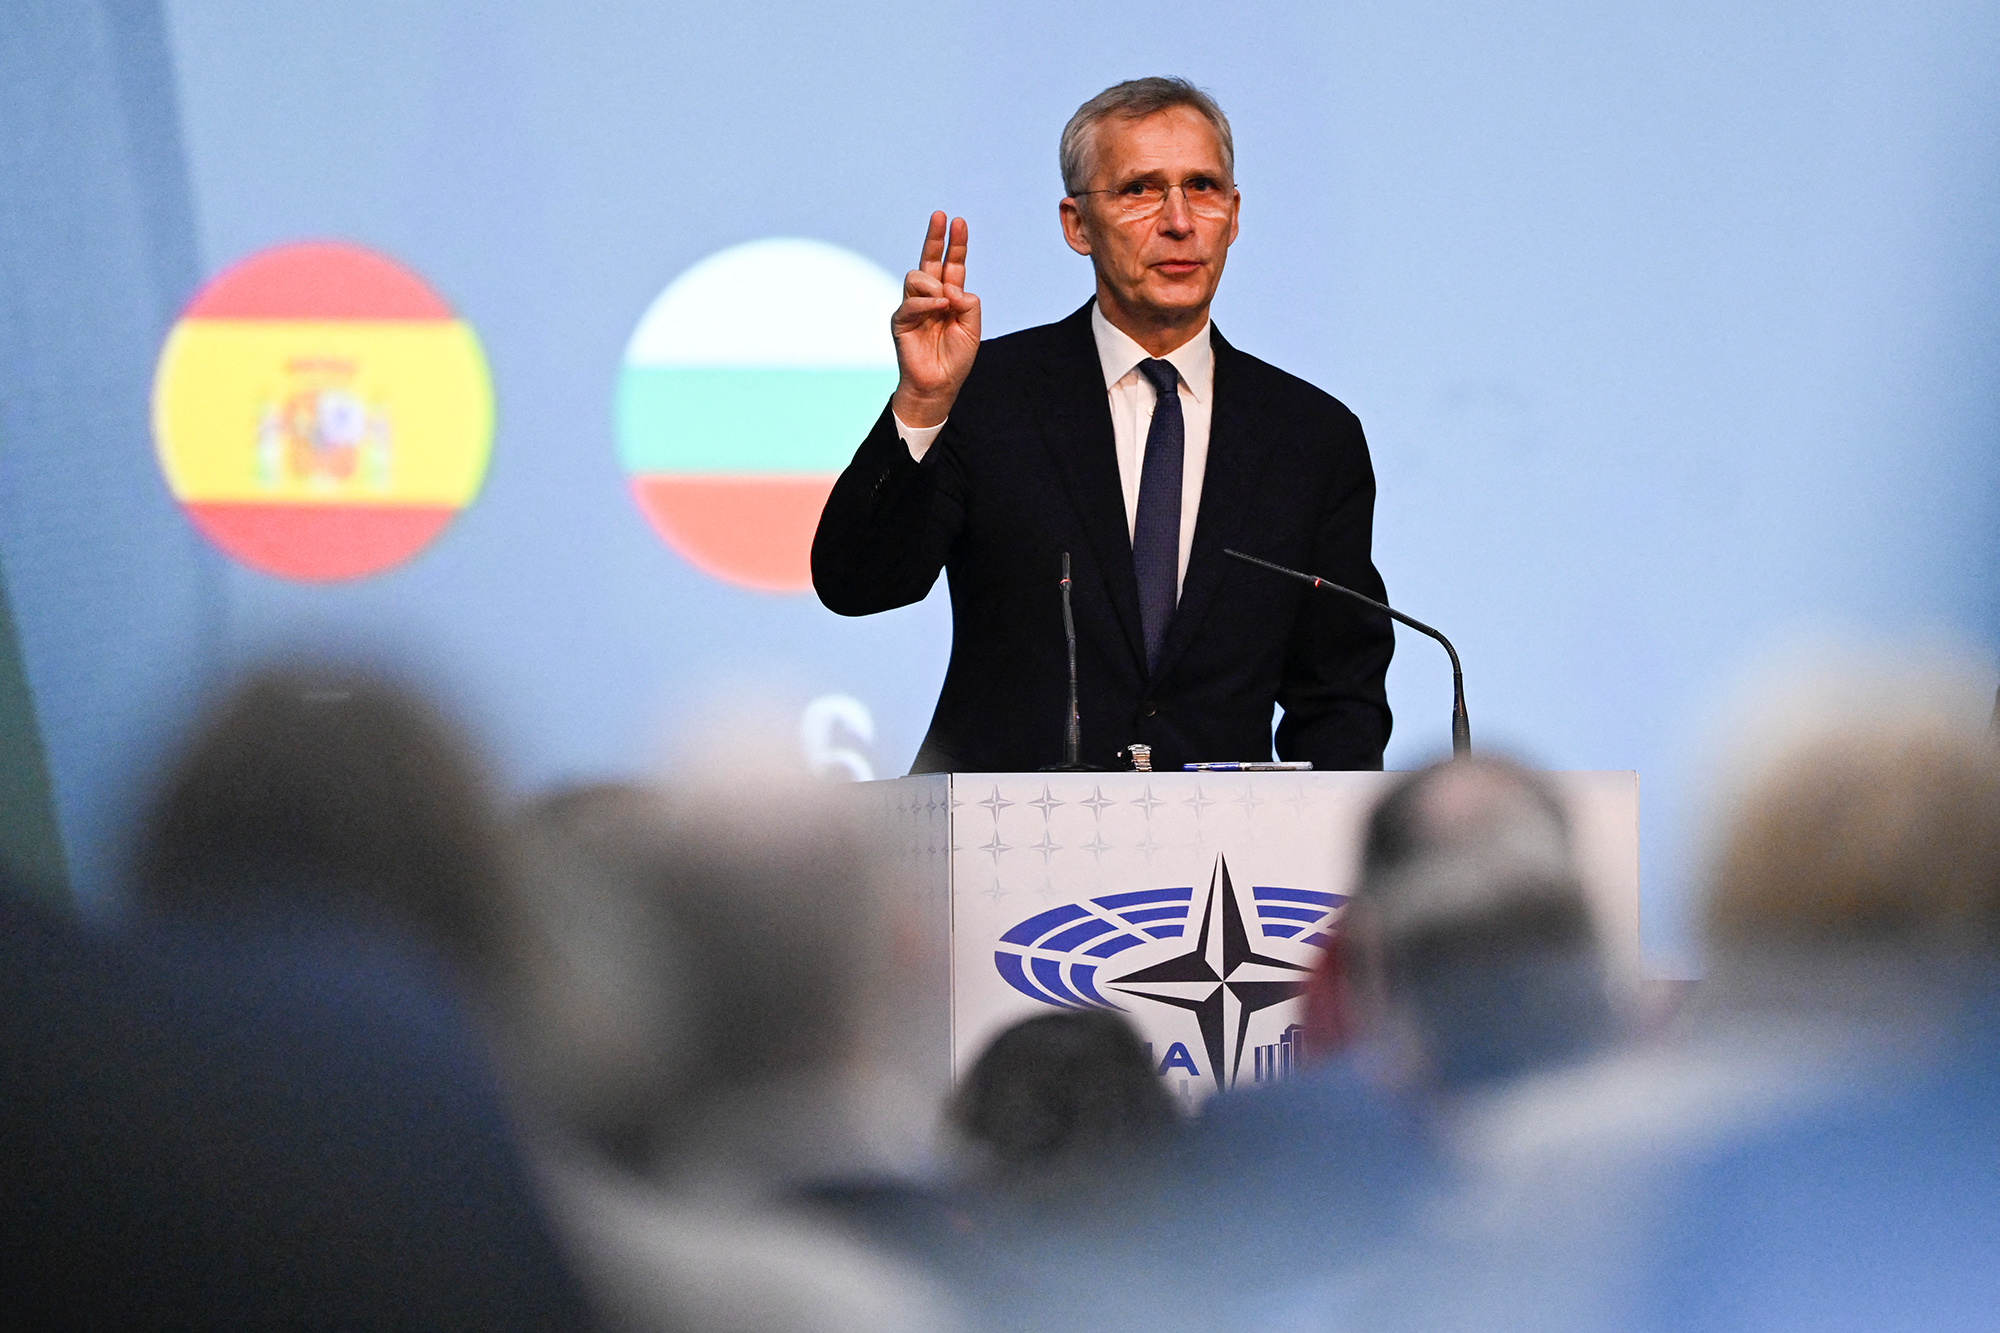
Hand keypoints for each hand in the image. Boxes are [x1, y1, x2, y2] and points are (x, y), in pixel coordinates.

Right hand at [890, 212, 979, 427]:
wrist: (938, 385)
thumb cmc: (955, 359)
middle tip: (940, 215)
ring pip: (917, 276)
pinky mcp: (902, 320)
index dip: (955, 244)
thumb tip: (951, 287)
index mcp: (949, 297)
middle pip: (929, 259)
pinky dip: (928, 303)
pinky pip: (912, 301)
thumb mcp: (972, 328)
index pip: (951, 264)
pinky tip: (940, 308)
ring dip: (934, 284)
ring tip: (946, 302)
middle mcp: (930, 297)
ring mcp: (914, 307)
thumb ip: (968, 303)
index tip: (958, 222)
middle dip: (935, 237)